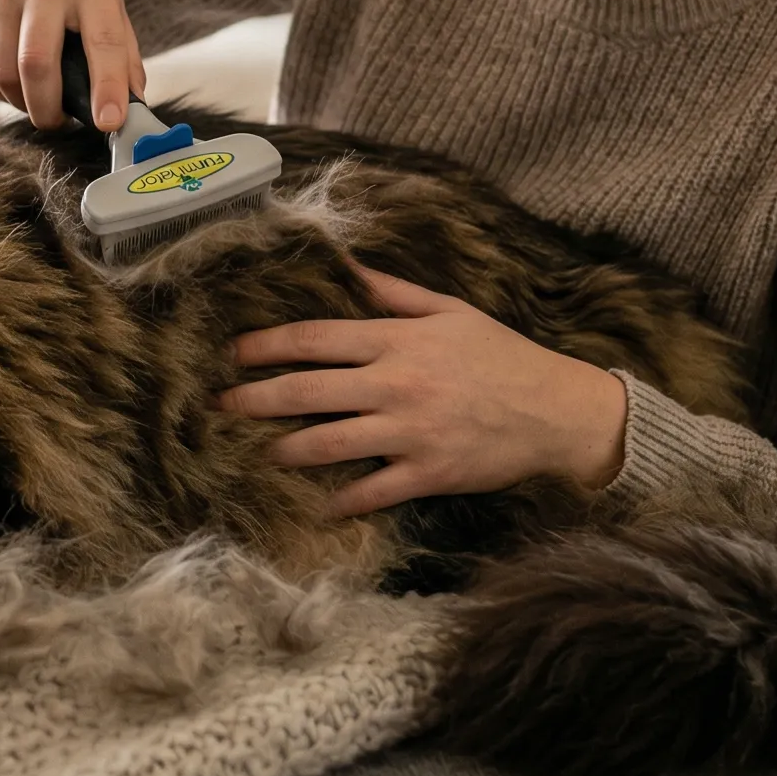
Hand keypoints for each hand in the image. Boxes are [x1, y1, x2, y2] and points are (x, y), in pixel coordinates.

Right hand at [0, 0, 145, 130]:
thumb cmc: (75, 2)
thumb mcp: (110, 17)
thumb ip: (125, 62)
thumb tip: (132, 112)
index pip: (103, 41)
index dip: (107, 86)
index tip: (109, 122)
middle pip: (37, 61)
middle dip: (46, 107)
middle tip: (56, 122)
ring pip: (3, 71)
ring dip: (20, 102)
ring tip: (35, 101)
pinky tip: (12, 85)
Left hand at [219, 267, 629, 514]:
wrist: (556, 411)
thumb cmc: (502, 357)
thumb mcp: (450, 311)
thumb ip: (393, 292)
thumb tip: (346, 266)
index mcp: (397, 342)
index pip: (314, 339)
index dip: (267, 346)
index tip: (233, 352)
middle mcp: (394, 385)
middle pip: (307, 391)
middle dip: (256, 398)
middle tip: (220, 405)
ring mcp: (408, 432)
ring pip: (328, 442)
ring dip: (285, 449)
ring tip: (257, 452)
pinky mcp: (427, 473)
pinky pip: (372, 491)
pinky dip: (341, 501)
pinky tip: (317, 508)